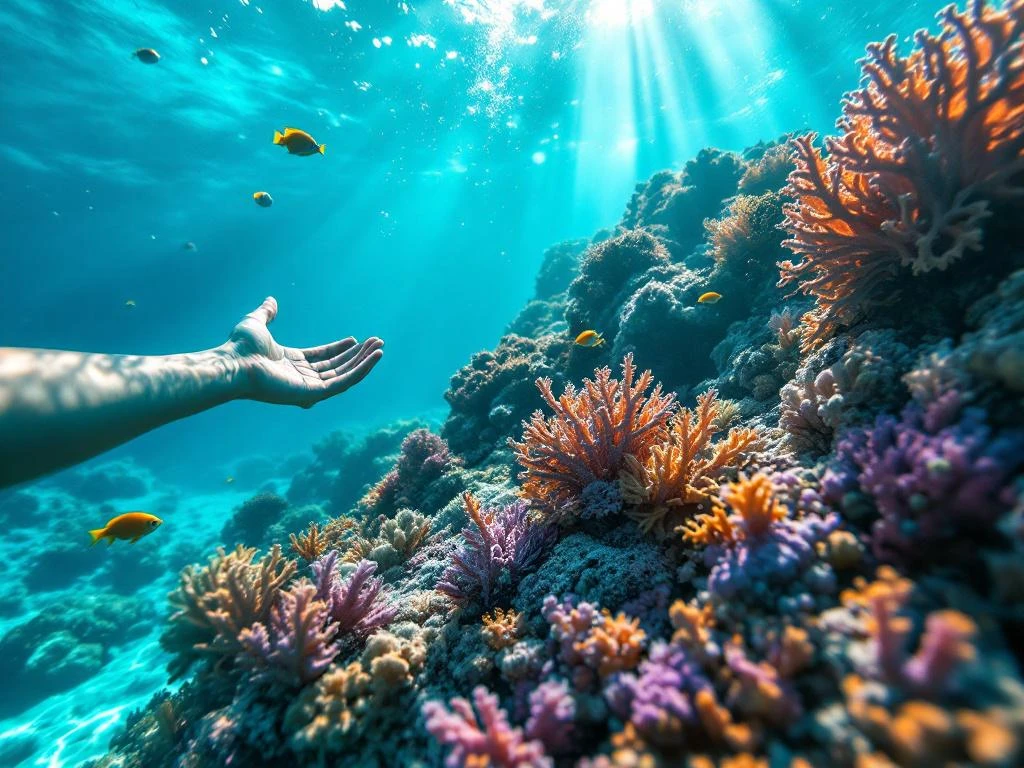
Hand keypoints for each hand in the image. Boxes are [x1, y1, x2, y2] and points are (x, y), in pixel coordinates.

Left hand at [225, 297, 383, 407]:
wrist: (234, 363)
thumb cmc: (240, 346)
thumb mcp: (256, 322)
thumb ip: (266, 313)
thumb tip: (270, 300)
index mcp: (290, 363)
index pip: (322, 358)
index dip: (339, 349)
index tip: (355, 340)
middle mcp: (301, 377)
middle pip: (337, 366)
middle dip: (358, 355)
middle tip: (376, 343)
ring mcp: (308, 387)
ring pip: (344, 375)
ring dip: (364, 362)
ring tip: (380, 348)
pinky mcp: (313, 393)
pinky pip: (343, 382)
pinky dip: (361, 370)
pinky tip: (374, 357)